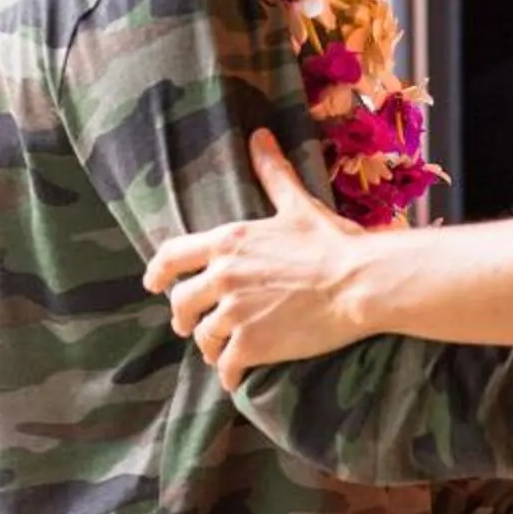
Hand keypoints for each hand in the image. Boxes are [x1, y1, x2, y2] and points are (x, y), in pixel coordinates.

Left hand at [145, 130, 365, 388]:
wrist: (359, 283)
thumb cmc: (333, 242)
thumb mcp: (298, 205)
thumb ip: (273, 172)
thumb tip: (259, 135)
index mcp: (229, 241)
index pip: (172, 256)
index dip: (158, 272)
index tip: (153, 284)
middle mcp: (222, 278)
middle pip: (182, 302)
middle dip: (184, 316)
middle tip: (190, 325)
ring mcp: (234, 314)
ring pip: (203, 336)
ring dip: (209, 345)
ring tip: (220, 351)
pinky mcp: (250, 346)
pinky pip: (226, 366)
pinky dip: (228, 374)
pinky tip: (234, 378)